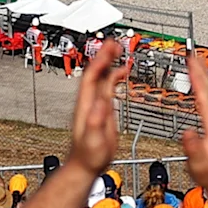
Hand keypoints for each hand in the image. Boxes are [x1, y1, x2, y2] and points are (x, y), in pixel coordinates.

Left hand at [66, 38, 127, 172]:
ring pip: (101, 77)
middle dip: (104, 56)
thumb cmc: (88, 155)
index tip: (108, 48)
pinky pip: (108, 87)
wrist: (86, 165)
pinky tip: (122, 73)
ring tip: (118, 50)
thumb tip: (100, 103)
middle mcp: (89, 101)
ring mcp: (95, 104)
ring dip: (109, 62)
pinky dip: (115, 76)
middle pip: (95, 72)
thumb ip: (97, 121)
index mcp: (86, 105)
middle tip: (114, 42)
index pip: (91, 77)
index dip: (99, 61)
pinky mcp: (102, 109)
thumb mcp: (93, 139)